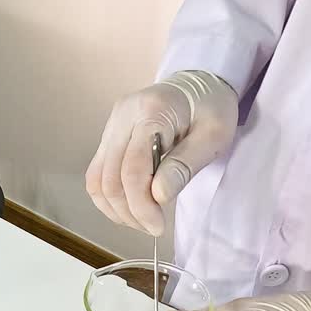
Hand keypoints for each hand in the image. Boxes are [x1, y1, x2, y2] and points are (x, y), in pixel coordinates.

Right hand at [85, 71, 238, 235]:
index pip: (133, 169)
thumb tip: (157, 196)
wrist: (199, 83)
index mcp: (151, 112)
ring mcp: (112, 125)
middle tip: (152, 227)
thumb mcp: (213, 135)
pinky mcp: (109, 135)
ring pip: (97, 178)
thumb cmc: (211, 107)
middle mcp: (123, 116)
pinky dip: (110, 196)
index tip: (158, 227)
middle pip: (109, 177)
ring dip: (115, 208)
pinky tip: (131, 206)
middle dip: (128, 211)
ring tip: (141, 220)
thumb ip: (185, 165)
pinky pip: (98, 173)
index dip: (141, 205)